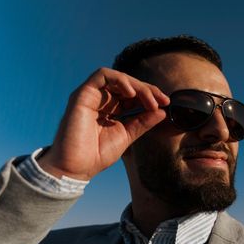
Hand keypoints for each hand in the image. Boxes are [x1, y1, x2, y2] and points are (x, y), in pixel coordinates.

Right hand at [38, 67, 168, 180]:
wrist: (77, 168)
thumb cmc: (97, 155)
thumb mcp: (127, 135)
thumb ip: (143, 122)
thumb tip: (163, 111)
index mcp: (111, 109)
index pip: (133, 95)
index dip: (150, 96)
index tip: (166, 103)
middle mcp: (101, 100)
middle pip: (128, 85)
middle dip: (148, 90)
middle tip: (162, 100)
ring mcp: (91, 96)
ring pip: (117, 78)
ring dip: (137, 85)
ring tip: (150, 100)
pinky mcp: (82, 94)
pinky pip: (102, 75)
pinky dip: (119, 80)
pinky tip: (132, 94)